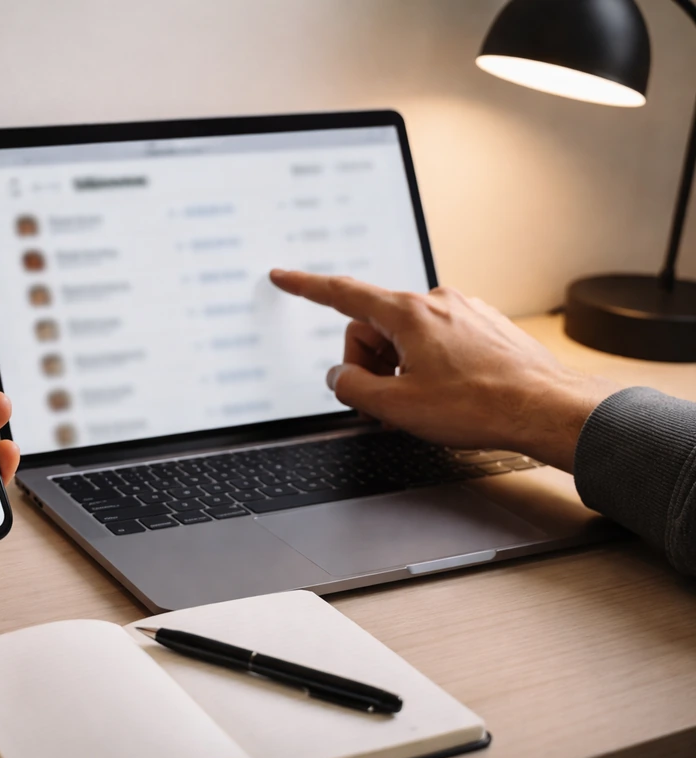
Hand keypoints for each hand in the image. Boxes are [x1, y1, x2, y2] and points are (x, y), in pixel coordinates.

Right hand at [269, 270, 619, 471]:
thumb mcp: (397, 407)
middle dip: (372, 365)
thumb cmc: (480, 406)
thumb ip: (353, 389)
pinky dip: (430, 366)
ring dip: (403, 370)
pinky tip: (450, 393)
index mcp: (408, 314)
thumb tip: (339, 377)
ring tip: (425, 403)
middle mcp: (435, 302)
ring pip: (407, 338)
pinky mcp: (483, 325)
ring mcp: (463, 311)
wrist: (547, 409)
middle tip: (387, 403)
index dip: (306, 287)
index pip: (343, 294)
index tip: (284, 277)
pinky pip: (438, 340)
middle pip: (374, 328)